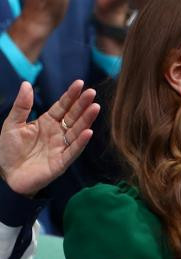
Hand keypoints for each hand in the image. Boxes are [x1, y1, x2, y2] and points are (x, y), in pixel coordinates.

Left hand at [0, 80, 98, 195]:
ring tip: (95, 108)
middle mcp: (57, 133)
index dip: (70, 95)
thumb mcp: (12, 124)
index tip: (79, 83)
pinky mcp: (61, 162)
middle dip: (82, 105)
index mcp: (47, 122)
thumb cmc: (8, 149)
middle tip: (92, 92)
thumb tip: (26, 84)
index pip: (62, 106)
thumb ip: (22, 106)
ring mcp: (61, 147)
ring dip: (86, 120)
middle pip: (73, 116)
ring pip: (77, 131)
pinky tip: (88, 132)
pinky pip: (73, 151)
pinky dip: (81, 142)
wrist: (6, 174)